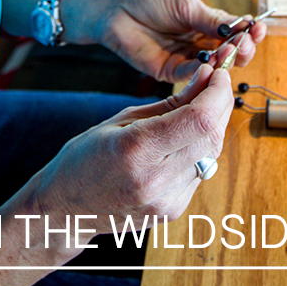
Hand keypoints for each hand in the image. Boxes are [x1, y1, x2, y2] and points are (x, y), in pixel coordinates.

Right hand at [23, 61, 233, 247]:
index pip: (199, 119)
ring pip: (211, 154)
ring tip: (196, 111)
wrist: (66, 211)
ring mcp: (166, 200)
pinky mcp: (173, 211)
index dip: (218, 92)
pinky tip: (183, 141)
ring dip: (211, 127)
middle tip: (214, 86)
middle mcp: (155, 180)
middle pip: (212, 136)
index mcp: (136, 150)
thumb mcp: (122, 119)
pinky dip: (199, 150)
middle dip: (220, 105)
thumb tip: (207, 78)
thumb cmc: (85, 159)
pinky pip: (200, 172)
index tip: (219, 74)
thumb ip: (171, 102)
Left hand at [63, 0, 266, 82]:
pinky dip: (202, 70)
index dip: (248, 32)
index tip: (259, 29)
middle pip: (228, 53)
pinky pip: (190, 74)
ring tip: (230, 51)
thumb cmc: (148, 0)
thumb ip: (212, 20)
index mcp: (205, 25)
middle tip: (245, 44)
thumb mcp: (185, 7)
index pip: (234, 32)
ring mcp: (185, 59)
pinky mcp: (169, 71)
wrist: (114, 9)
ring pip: (213, 66)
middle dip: (241, 49)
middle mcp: (199, 44)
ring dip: (224, 60)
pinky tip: (210, 62)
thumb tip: (241, 26)